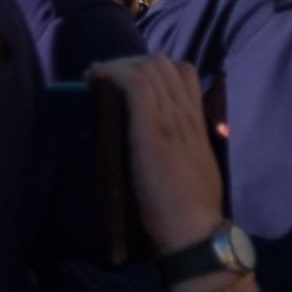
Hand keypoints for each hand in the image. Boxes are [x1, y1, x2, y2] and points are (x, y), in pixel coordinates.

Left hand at [93, 56, 226, 256]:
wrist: (194, 229)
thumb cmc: (191, 207)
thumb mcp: (194, 164)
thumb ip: (183, 144)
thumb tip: (158, 137)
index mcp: (198, 122)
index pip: (184, 73)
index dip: (153, 67)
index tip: (127, 77)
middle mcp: (186, 114)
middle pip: (162, 63)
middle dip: (129, 62)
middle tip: (106, 78)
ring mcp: (171, 119)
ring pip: (149, 67)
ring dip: (117, 65)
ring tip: (96, 77)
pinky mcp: (152, 130)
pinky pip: (135, 84)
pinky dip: (112, 73)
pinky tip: (94, 78)